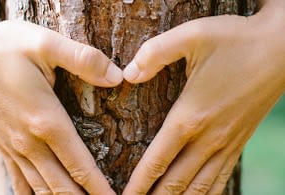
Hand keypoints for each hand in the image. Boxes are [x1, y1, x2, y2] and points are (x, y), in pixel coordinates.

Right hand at [0, 19, 121, 194]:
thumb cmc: (5, 48)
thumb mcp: (47, 44)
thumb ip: (84, 60)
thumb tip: (117, 77)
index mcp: (46, 121)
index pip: (80, 166)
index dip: (99, 187)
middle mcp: (30, 141)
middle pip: (62, 185)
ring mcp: (14, 146)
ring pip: (42, 188)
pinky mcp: (4, 145)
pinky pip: (19, 181)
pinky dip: (34, 194)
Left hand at [123, 4, 284, 194]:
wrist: (281, 46)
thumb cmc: (237, 40)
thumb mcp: (192, 36)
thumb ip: (155, 53)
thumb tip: (128, 74)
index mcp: (190, 116)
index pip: (156, 161)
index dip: (138, 184)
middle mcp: (208, 137)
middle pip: (175, 182)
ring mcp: (227, 142)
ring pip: (200, 187)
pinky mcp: (240, 140)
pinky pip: (221, 177)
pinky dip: (207, 193)